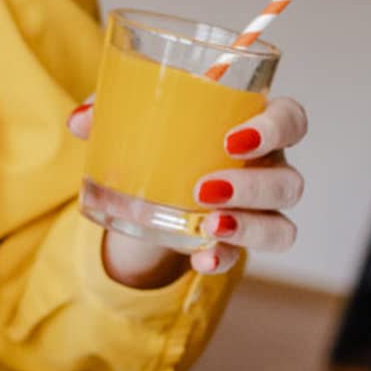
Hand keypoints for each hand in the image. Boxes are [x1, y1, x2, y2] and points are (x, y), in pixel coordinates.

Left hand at [67, 96, 308, 280]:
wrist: (149, 182)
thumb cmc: (158, 135)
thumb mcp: (135, 116)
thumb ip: (109, 110)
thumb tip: (79, 121)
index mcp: (252, 125)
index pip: (291, 120)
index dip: (276, 128)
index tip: (234, 138)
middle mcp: (266, 168)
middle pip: (289, 181)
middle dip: (253, 187)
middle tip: (204, 188)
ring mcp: (256, 210)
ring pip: (280, 226)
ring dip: (247, 227)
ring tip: (208, 225)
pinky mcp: (232, 241)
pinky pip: (243, 256)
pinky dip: (223, 258)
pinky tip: (202, 259)